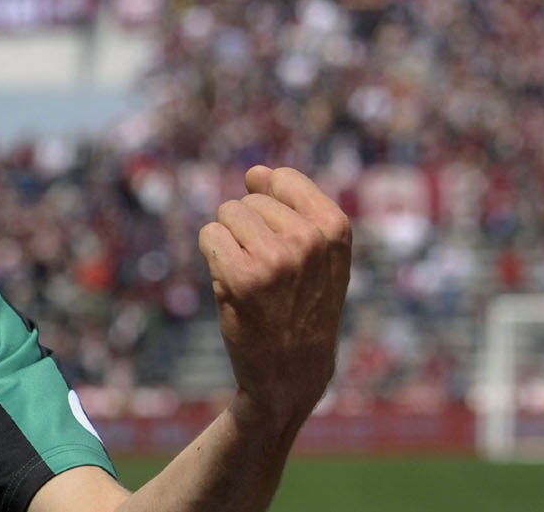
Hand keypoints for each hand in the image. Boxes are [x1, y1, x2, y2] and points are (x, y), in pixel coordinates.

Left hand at [198, 166, 350, 428]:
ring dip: (229, 242)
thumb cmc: (301, 307)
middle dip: (247, 230)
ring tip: (251, 279)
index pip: (282, 179)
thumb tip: (255, 171)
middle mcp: (310, 239)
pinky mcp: (242, 277)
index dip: (268, 205)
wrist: (292, 372)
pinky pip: (209, 235)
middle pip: (249, 199)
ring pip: (227, 214)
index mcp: (335, 228)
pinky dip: (212, 256)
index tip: (279, 241)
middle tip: (268, 274)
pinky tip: (233, 286)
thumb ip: (292, 206)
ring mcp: (277, 258)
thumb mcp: (318, 254)